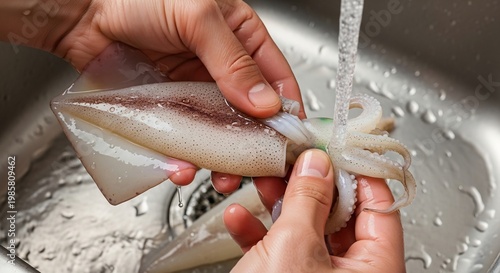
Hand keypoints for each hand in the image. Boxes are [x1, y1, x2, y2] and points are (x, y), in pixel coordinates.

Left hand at [0, 0, 302, 187]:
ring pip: (219, 135)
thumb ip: (234, 61)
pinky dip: (184, 158)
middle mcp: (221, 69)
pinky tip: (183, 167)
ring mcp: (195, 92)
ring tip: (222, 178)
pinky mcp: (169, 110)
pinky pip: (183, 140)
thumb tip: (265, 103)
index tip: (287, 141)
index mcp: (241, 38)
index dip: (286, 111)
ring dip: (223, 161)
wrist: (83, 12)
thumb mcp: (198, 17)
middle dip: (256, 147)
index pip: (276, 78)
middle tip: (260, 174)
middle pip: (250, 116)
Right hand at [224, 149, 405, 272]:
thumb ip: (309, 199)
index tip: (336, 147)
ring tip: (261, 182)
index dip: (357, 171)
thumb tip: (319, 164)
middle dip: (309, 185)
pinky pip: (282, 251)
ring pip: (307, 229)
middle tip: (293, 161)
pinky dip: (261, 233)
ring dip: (280, 204)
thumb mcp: (295, 247)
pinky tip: (240, 219)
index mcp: (376, 269)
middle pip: (340, 214)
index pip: (380, 205)